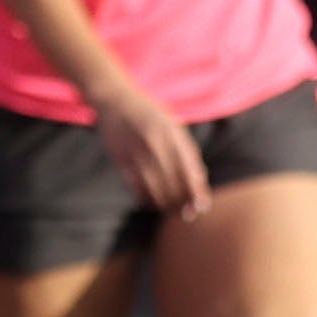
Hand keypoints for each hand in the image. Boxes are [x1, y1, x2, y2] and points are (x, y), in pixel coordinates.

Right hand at [99, 84, 210, 217]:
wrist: (115, 100)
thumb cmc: (150, 115)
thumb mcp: (174, 126)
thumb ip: (187, 151)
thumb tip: (199, 181)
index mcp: (172, 134)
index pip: (188, 169)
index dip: (196, 191)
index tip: (202, 207)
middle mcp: (154, 142)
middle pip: (172, 182)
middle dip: (182, 202)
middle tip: (187, 215)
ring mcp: (135, 151)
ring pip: (153, 187)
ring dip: (164, 204)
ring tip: (171, 211)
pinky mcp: (119, 158)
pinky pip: (134, 185)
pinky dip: (144, 198)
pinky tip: (151, 202)